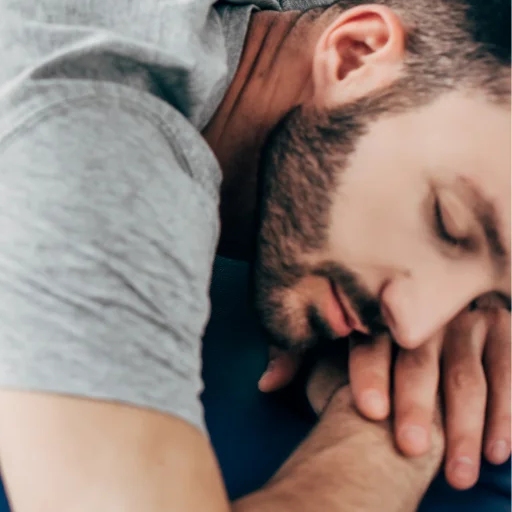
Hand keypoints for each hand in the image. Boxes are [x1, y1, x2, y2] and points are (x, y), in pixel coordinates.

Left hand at [260, 302, 510, 489]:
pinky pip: (508, 373)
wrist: (424, 279)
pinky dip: (505, 415)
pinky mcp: (504, 328)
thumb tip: (267, 383)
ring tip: (456, 475)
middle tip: (410, 450)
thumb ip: (297, 353)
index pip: (370, 339)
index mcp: (378, 305)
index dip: (369, 373)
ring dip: (465, 426)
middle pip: (421, 360)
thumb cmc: (367, 321)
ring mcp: (467, 317)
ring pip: (468, 375)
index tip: (368, 411)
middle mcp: (424, 308)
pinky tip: (496, 455)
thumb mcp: (330, 329)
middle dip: (418, 406)